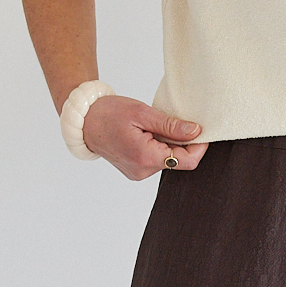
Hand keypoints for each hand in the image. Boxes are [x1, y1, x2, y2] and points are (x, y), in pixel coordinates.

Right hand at [82, 97, 207, 180]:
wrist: (84, 122)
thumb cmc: (109, 113)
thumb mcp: (142, 113)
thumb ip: (171, 125)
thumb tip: (196, 132)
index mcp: (146, 157)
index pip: (188, 160)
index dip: (199, 146)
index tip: (202, 130)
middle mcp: (143, 171)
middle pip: (178, 160)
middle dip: (182, 142)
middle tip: (172, 121)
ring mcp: (138, 173)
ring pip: (168, 160)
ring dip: (168, 143)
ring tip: (152, 127)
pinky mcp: (136, 171)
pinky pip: (157, 160)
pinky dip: (158, 147)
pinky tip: (146, 134)